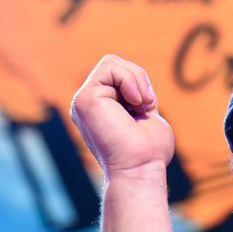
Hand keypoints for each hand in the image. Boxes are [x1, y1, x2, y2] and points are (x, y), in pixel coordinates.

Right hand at [70, 55, 174, 175]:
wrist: (141, 169)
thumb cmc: (149, 152)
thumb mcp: (146, 116)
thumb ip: (138, 98)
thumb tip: (138, 83)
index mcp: (101, 108)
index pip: (119, 75)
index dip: (140, 85)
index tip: (148, 108)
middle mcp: (88, 103)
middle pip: (114, 64)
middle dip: (138, 78)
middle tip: (146, 106)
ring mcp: (83, 101)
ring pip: (111, 63)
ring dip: (136, 80)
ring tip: (141, 106)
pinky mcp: (84, 99)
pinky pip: (110, 68)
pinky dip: (130, 81)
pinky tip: (135, 104)